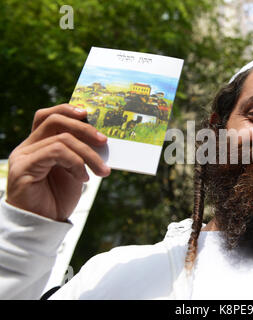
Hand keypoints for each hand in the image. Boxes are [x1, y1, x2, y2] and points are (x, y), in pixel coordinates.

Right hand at [6, 104, 110, 221]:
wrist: (44, 225)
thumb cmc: (58, 198)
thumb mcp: (74, 170)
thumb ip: (80, 152)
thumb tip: (101, 137)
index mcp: (38, 144)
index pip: (48, 116)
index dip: (67, 110)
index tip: (89, 114)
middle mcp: (28, 147)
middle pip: (54, 120)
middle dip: (84, 128)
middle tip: (105, 141)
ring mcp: (23, 156)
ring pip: (61, 139)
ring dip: (88, 154)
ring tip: (102, 171)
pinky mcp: (23, 168)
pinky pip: (55, 153)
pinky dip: (76, 163)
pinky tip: (83, 179)